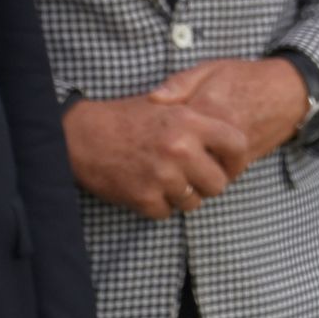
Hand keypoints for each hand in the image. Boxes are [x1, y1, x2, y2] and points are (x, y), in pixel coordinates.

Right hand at [62, 93, 250, 219]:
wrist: (81, 135)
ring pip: (194, 202)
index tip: (228, 166)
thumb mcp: (169, 104)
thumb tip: (233, 134)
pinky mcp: (142, 197)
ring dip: (184, 196)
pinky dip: (159, 206)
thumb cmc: (128, 118)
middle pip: (218, 183)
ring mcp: (161, 175)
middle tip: (194, 178)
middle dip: (208, 184)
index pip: (238, 145)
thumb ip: (201, 118)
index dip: (237, 160)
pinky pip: (167, 213)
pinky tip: (149, 189)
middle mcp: (180, 148)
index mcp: (190, 122)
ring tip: (168, 181)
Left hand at [151, 58, 310, 162]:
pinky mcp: (246, 159)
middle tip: (157, 159)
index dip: (153, 138)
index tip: (145, 138)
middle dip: (168, 162)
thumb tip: (152, 98)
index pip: (169, 132)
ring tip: (177, 166)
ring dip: (189, 172)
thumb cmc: (245, 77)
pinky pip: (221, 174)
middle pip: (182, 158)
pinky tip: (201, 166)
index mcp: (206, 106)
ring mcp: (233, 147)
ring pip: (202, 171)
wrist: (288, 92)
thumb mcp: (211, 69)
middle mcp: (219, 130)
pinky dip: (209, 174)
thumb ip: (180, 83)